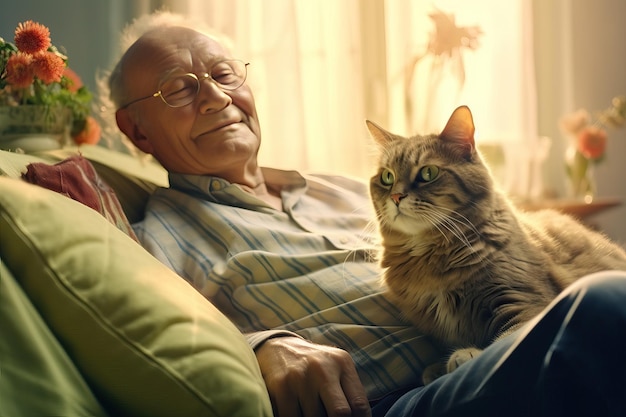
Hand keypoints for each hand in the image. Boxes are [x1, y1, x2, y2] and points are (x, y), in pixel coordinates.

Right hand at [255, 336, 370, 416]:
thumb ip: (349, 391)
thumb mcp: (336, 368)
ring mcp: (300, 378)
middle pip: (340, 413)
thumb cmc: (313, 365)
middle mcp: (322, 369)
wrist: (277, 348)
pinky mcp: (281, 387)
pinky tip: (297, 411)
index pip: (359, 404)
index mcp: (342, 363)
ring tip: (310, 409)